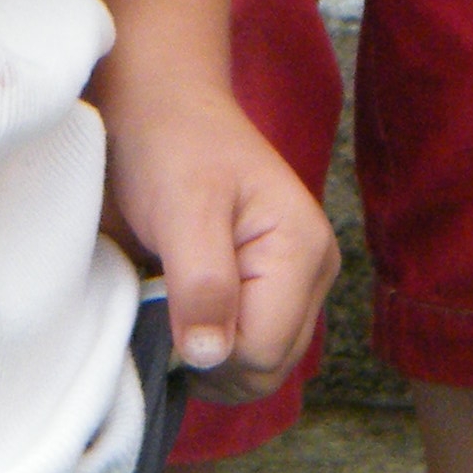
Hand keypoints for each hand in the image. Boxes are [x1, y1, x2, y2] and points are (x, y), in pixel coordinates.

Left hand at [104, 88, 340, 401]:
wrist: (162, 104)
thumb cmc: (171, 143)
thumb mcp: (183, 206)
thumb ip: (202, 282)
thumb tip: (211, 357)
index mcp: (304, 249)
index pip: (264, 352)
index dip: (208, 346)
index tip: (162, 305)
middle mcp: (312, 274)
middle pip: (267, 369)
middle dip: (210, 357)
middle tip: (160, 307)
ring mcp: (294, 285)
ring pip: (258, 368)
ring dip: (208, 355)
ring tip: (169, 302)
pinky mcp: (270, 291)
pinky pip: (247, 350)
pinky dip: (211, 345)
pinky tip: (181, 309)